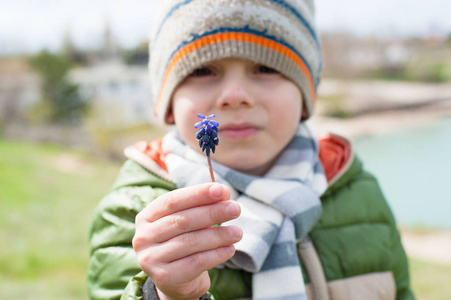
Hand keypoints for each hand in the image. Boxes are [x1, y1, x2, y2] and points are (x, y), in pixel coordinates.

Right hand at [133, 183, 241, 299]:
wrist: (176, 279)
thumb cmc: (183, 241)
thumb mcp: (188, 222)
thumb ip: (201, 206)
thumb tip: (223, 193)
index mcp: (147, 216)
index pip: (172, 201)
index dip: (197, 194)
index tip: (221, 190)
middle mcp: (144, 237)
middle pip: (182, 221)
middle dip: (212, 213)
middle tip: (235, 209)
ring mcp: (151, 258)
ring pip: (190, 242)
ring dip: (218, 235)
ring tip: (237, 232)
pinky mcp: (165, 277)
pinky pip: (196, 263)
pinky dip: (216, 254)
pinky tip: (230, 249)